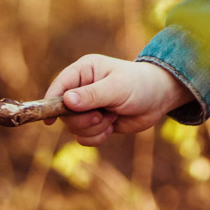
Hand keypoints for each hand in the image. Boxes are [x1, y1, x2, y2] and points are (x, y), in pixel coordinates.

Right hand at [44, 54, 191, 145]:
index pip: (59, 86)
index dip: (51, 102)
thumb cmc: (139, 84)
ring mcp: (87, 107)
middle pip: (64, 113)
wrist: (158, 99)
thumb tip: (66, 100)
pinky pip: (84, 138)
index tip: (50, 121)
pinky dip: (97, 137)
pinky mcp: (94, 123)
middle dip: (83, 120)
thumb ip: (92, 95)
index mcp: (84, 71)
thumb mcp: (116, 88)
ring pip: (74, 128)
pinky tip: (113, 125)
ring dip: (93, 128)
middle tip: (100, 115)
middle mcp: (82, 88)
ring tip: (112, 116)